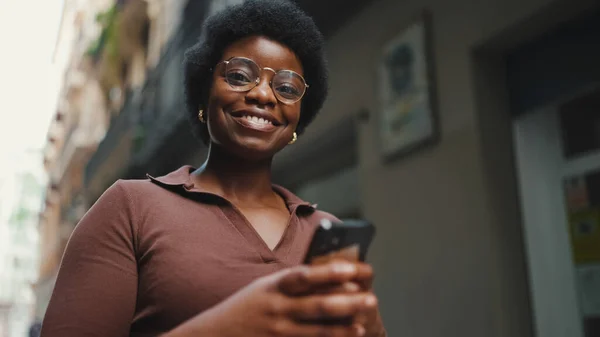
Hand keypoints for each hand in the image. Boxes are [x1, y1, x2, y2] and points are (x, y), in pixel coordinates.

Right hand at [164, 262, 376, 336]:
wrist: (215, 335)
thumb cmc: (247, 307)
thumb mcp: (264, 287)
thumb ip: (291, 282)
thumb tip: (329, 273)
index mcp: (273, 286)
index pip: (304, 276)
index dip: (328, 272)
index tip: (352, 269)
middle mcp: (276, 309)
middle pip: (316, 305)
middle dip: (346, 302)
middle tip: (371, 298)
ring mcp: (278, 331)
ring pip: (317, 330)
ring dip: (343, 327)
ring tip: (364, 322)